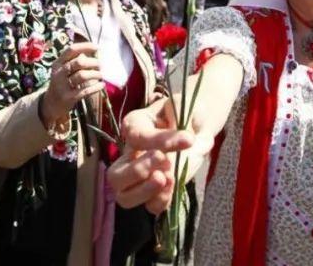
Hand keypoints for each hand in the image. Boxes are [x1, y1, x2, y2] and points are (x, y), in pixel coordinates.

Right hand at [41, 42, 104, 126]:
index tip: (97, 48)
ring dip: (95, 74)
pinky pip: (86, 90)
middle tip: (100, 65)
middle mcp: (59, 74)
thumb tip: (94, 52)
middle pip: (79, 62)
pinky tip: (101, 85)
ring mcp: (63, 86)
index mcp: (58, 64)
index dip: (85, 46)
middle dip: (93, 62)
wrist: (51, 104)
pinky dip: (96, 87)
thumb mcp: (64, 70)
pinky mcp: (69, 98)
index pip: (71, 50)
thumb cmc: (62, 83)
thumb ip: (76, 61)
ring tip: (101, 75)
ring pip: (82, 76)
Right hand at [108, 98, 193, 213]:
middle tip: (164, 160)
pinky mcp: (155, 191)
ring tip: (167, 178)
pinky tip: (174, 185)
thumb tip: (183, 136)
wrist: (197, 127)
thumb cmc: (185, 113)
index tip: (188, 139)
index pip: (136, 138)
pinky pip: (150, 206)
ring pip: (124, 196)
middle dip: (138, 171)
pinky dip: (161, 200)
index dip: (160, 141)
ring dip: (145, 191)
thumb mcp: (183, 105)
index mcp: (133, 126)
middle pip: (115, 175)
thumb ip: (178, 114)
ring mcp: (139, 177)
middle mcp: (129, 153)